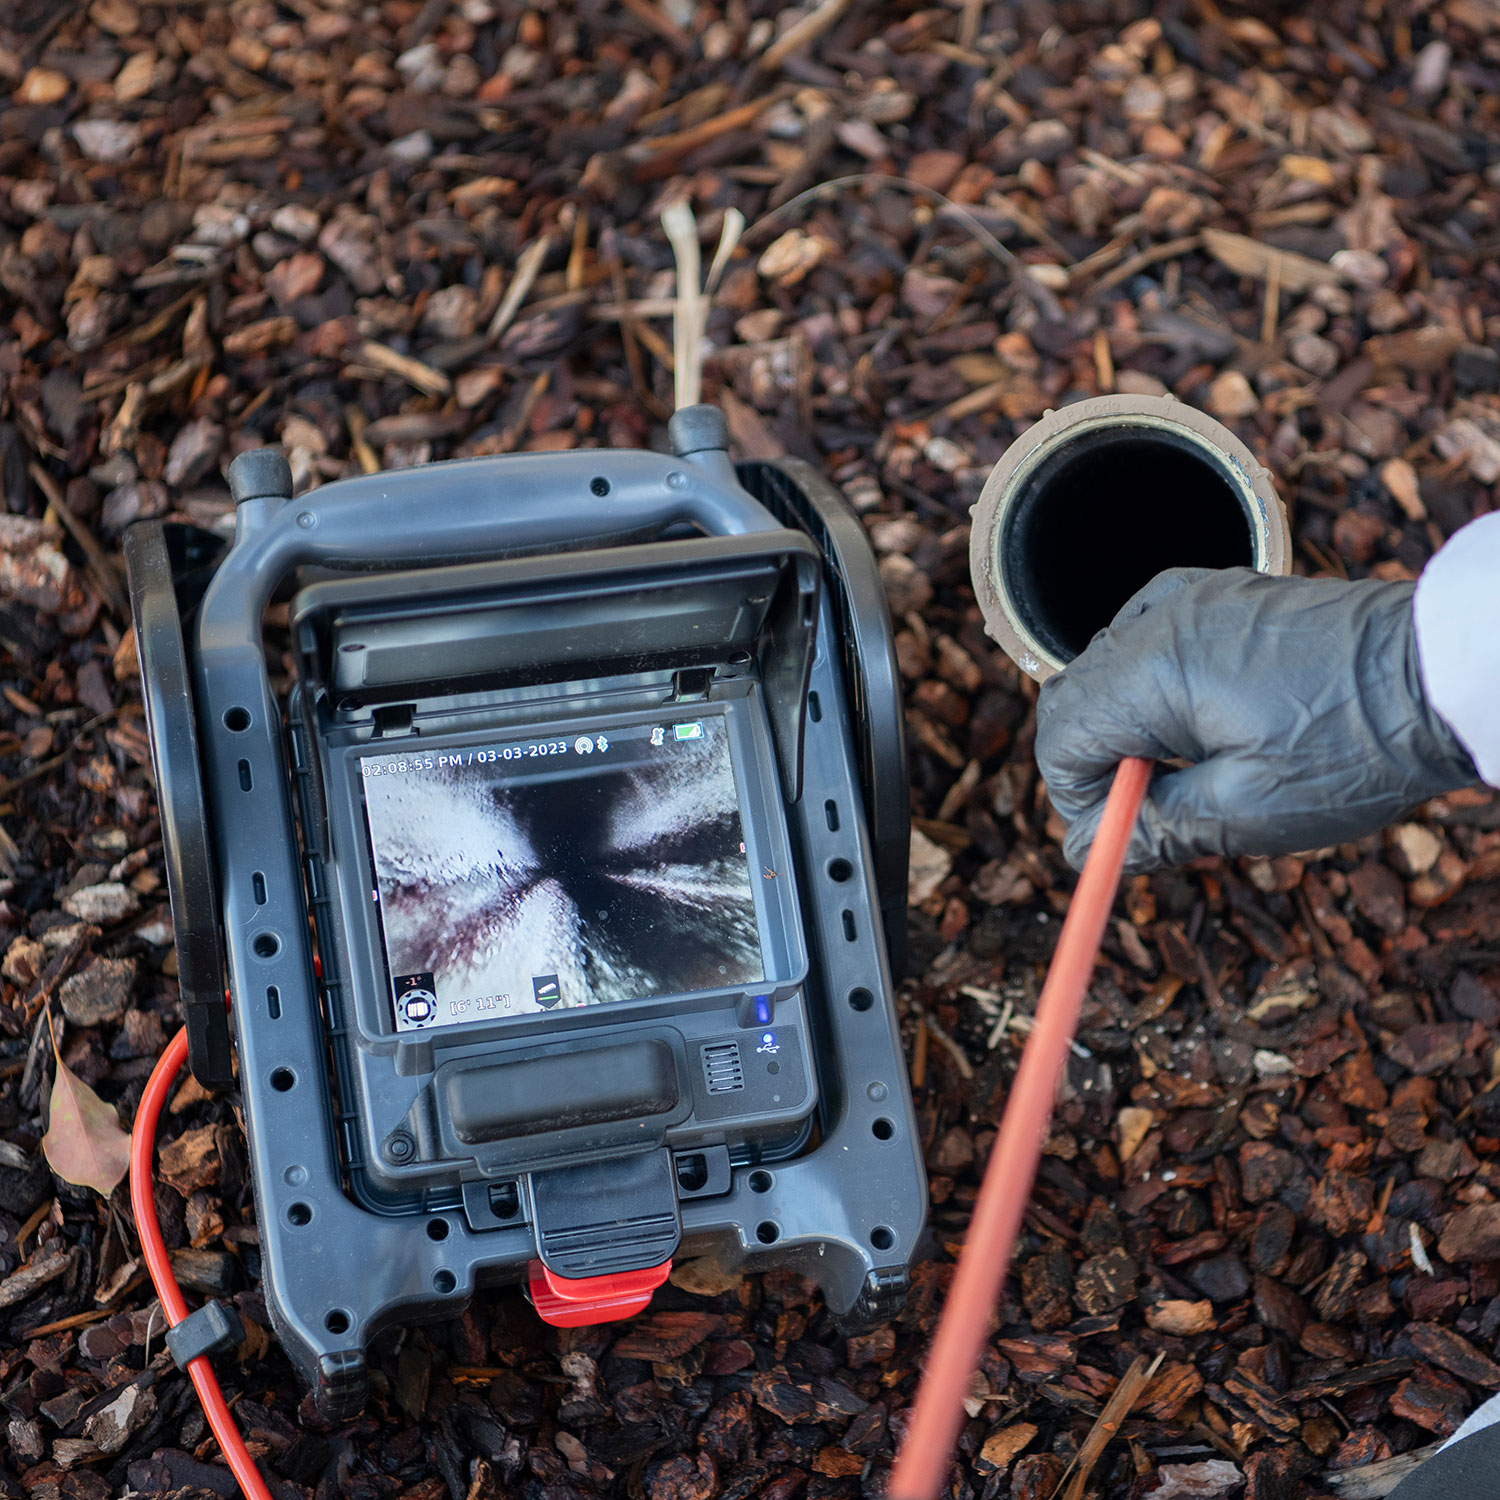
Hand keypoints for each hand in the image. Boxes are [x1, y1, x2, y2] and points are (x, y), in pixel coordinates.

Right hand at [1034, 568, 1478, 872]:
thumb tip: (1082, 853)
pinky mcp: (1219, 593)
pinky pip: (1146, 636)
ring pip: (1103, 668)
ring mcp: (1188, 598)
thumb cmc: (1354, 745)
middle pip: (1070, 698)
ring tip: (1190, 769)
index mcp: (1150, 672)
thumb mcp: (1246, 811)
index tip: (1122, 836)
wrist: (1443, 672)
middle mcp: (1156, 620)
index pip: (1059, 739)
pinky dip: (1149, 683)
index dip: (1076, 800)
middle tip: (1150, 812)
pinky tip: (1198, 716)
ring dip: (1123, 725)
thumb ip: (1152, 828)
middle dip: (1092, 763)